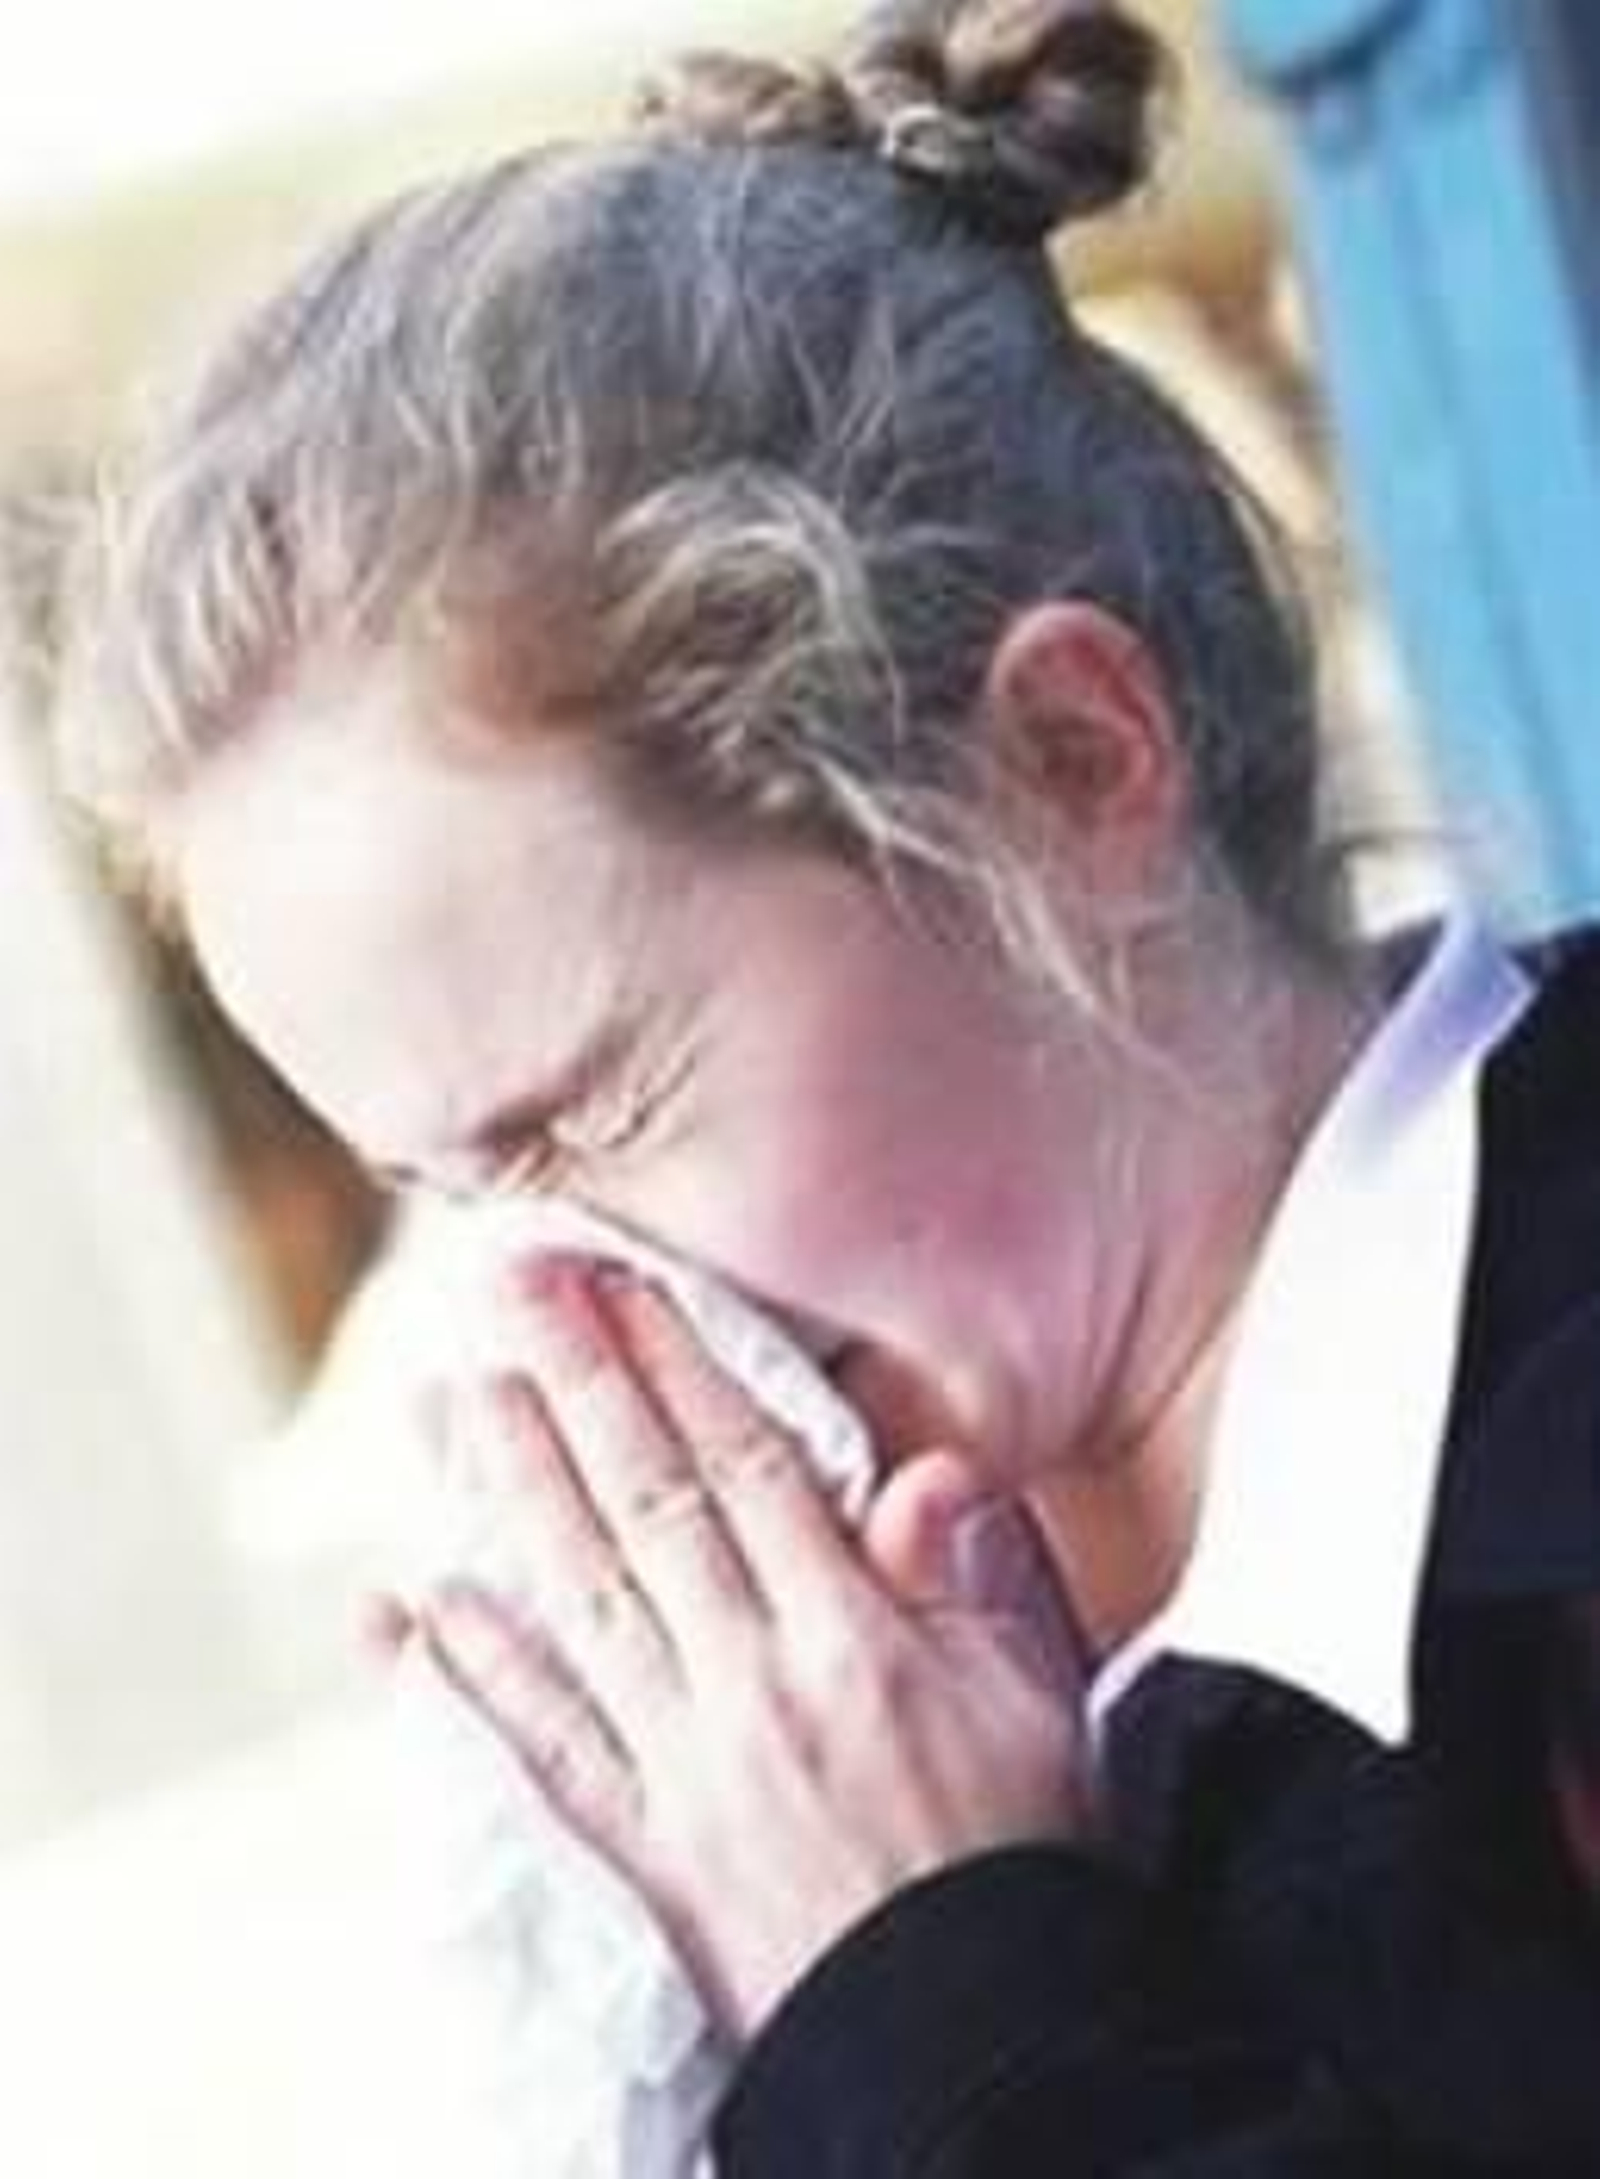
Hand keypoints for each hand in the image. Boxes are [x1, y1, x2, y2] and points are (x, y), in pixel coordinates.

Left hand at [410, 1258, 1091, 2039]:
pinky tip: (408, 1604)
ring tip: (450, 1399)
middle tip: (513, 1291)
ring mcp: (680, 1762)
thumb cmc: (1014, 1856)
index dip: (680, 1369)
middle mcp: (748, 1683)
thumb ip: (965, 1582)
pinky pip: (539, 1746)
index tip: (626, 1288)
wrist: (968, 2036)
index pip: (747, 1470)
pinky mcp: (640, 1841)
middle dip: (577, 1385)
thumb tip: (926, 1471)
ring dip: (506, 1491)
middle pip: (646, 1505)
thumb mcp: (1028, 1701)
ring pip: (577, 1597)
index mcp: (851, 1638)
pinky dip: (466, 1675)